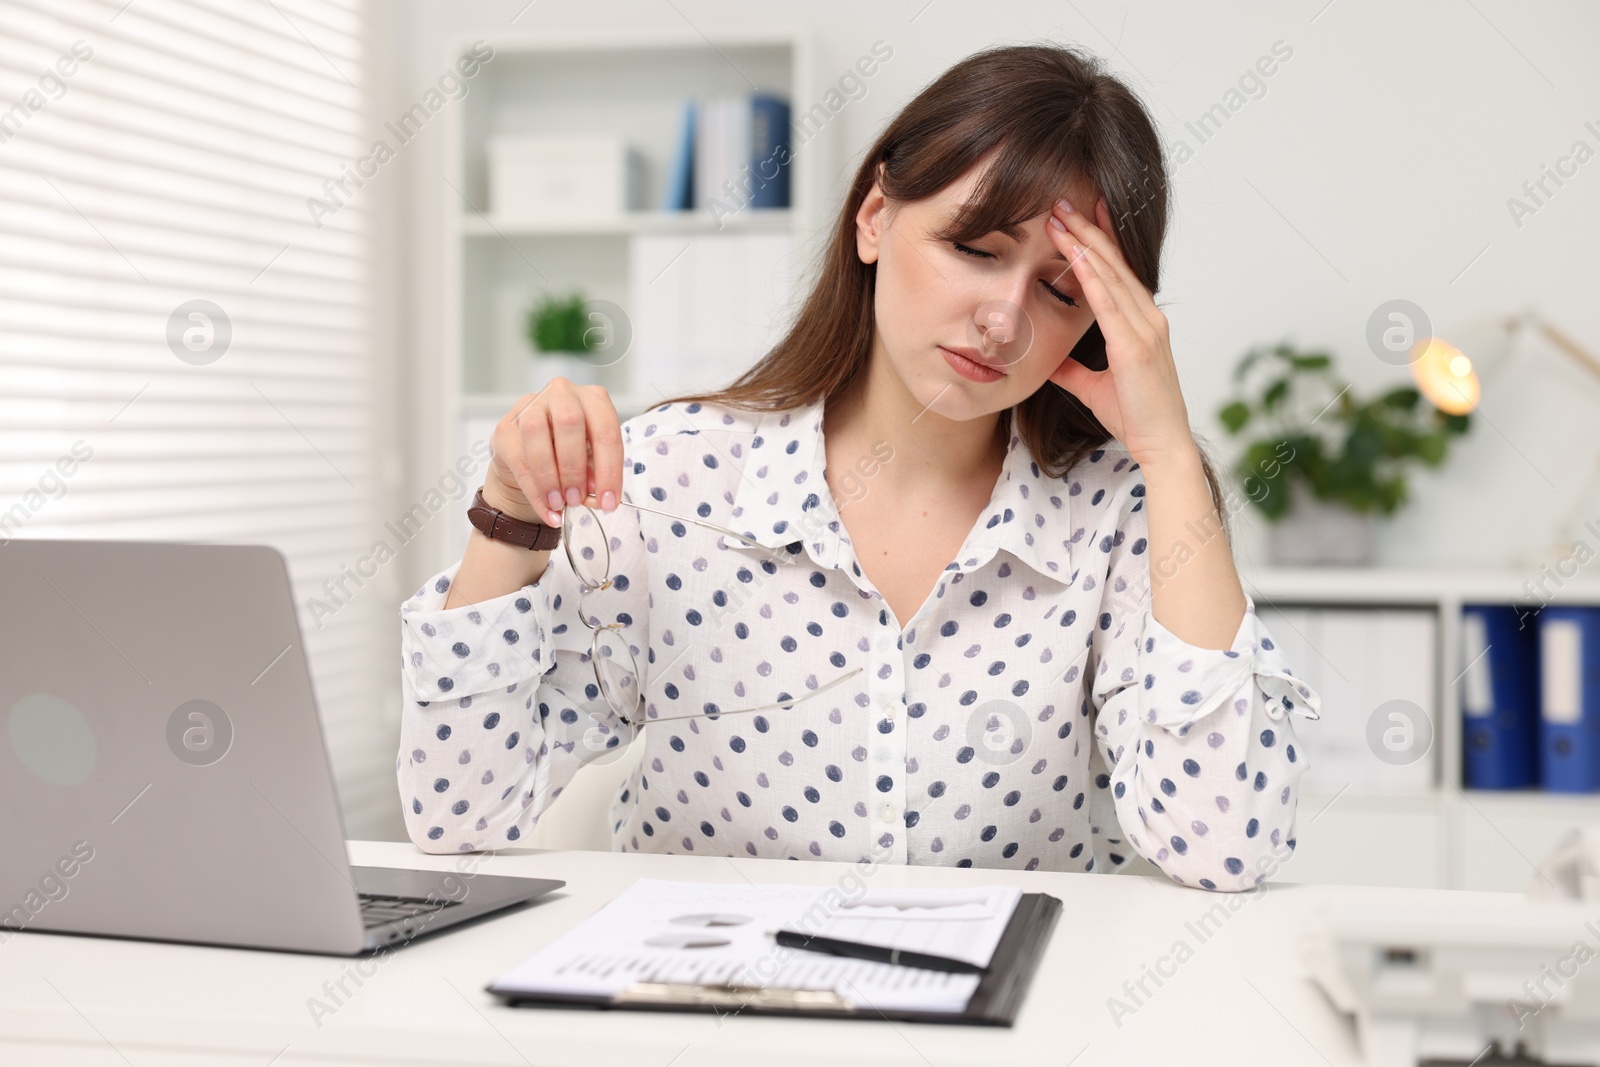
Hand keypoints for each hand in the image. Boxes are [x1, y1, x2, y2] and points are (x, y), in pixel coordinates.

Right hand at [482, 378, 623, 527]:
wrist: (530, 462)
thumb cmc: (567, 456)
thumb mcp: (590, 463)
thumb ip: (595, 475)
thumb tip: (595, 494)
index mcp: (593, 399)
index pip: (606, 430)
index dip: (609, 469)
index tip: (609, 501)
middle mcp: (562, 393)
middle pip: (569, 422)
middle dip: (575, 468)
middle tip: (577, 500)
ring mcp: (530, 405)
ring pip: (536, 433)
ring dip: (549, 476)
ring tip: (558, 504)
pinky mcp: (506, 426)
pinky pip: (518, 457)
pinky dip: (534, 489)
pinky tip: (545, 508)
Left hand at [1043, 196, 1196, 467]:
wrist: (1160, 445)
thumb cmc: (1136, 417)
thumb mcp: (1094, 387)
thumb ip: (1073, 370)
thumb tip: (1049, 361)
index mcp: (1142, 324)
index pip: (1119, 272)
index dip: (1100, 241)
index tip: (1081, 215)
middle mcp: (1148, 318)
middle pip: (1114, 264)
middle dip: (1088, 230)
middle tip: (1063, 201)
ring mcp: (1145, 329)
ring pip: (1111, 275)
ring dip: (1084, 243)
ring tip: (1060, 217)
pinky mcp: (1135, 346)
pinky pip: (1108, 303)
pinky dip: (1090, 276)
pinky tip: (1073, 254)